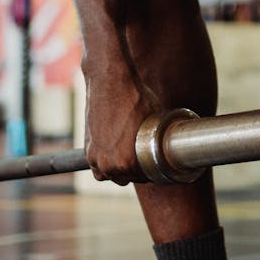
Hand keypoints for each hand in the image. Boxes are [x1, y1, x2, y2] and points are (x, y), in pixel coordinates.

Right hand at [84, 64, 160, 184]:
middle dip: (134, 171)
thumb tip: (173, 142)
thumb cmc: (135, 97)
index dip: (151, 171)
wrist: (110, 80)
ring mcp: (95, 157)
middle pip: (125, 178)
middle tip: (143, 158)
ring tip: (127, 155)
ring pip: (109, 174)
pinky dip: (103, 162)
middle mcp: (109, 164)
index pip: (142, 177)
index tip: (155, 163)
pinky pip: (96, 165)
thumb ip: (159, 140)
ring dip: (117, 169)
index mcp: (127, 162)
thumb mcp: (157, 120)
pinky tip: (113, 152)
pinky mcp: (86, 147)